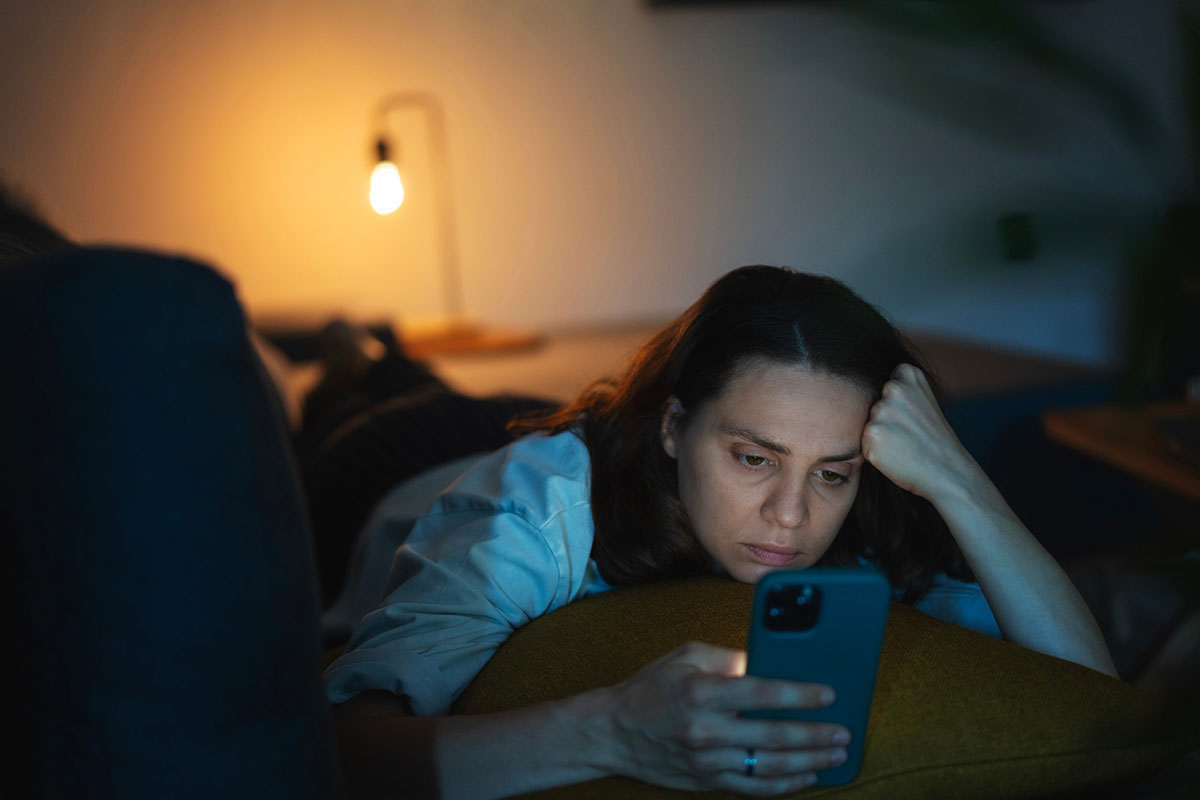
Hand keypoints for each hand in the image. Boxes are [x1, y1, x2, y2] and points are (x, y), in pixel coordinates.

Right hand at [594, 641, 849, 794]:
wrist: (613, 730)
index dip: (799, 695)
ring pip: (769, 766)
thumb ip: (730, 659)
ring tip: (835, 755)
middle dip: (815, 735)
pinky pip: (752, 788)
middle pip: (773, 736)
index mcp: (702, 690)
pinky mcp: (706, 781)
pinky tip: (806, 777)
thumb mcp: (687, 656)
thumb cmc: (652, 687)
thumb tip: (769, 662)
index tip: (829, 694)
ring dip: (808, 762)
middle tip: (843, 732)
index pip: (762, 693)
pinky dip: (783, 785)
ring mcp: (706, 760)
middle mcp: (706, 729)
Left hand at [861, 363, 976, 501]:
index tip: (914, 417)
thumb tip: (869, 380)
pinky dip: (875, 452)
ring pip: (868, 423)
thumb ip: (904, 387)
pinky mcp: (872, 433)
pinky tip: (896, 455)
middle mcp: (893, 387)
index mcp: (908, 373)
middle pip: (873, 405)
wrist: (948, 471)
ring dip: (880, 436)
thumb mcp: (925, 399)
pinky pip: (863, 442)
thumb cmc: (934, 438)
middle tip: (910, 435)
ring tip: (904, 444)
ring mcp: (882, 410)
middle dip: (886, 421)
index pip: (884, 385)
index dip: (897, 406)